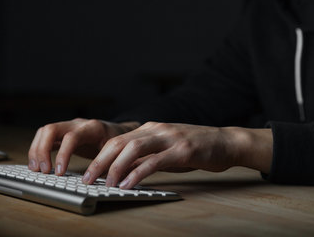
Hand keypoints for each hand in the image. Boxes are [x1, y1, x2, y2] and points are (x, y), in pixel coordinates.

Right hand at [27, 118, 139, 174]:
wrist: (121, 131)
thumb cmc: (120, 142)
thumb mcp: (119, 151)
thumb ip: (113, 162)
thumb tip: (109, 181)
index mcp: (93, 127)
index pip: (72, 137)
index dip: (63, 154)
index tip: (59, 173)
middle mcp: (78, 124)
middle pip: (51, 129)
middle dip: (42, 150)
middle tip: (42, 171)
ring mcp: (69, 126)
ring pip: (44, 131)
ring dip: (36, 150)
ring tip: (35, 170)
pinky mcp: (63, 133)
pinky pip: (44, 137)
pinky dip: (38, 149)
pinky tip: (37, 164)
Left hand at [82, 122, 273, 189]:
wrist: (226, 141)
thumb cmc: (197, 147)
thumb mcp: (167, 149)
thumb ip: (146, 156)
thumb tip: (123, 170)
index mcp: (151, 128)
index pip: (117, 139)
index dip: (99, 156)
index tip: (87, 172)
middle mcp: (157, 129)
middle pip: (119, 142)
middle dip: (99, 161)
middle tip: (87, 179)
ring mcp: (170, 138)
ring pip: (133, 149)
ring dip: (114, 167)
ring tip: (105, 184)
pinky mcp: (182, 151)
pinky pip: (154, 162)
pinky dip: (137, 173)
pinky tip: (128, 184)